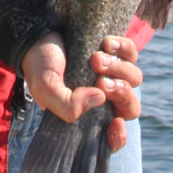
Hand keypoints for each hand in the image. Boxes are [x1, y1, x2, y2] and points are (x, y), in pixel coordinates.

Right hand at [21, 31, 142, 152]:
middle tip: (99, 81)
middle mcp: (104, 98)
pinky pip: (132, 53)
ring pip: (134, 79)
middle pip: (131, 107)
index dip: (118, 136)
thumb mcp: (46, 89)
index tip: (116, 123)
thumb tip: (100, 98)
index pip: (113, 138)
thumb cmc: (41, 66)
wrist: (38, 34)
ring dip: (118, 68)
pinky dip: (124, 49)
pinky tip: (106, 43)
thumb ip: (66, 105)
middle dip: (119, 93)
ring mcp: (113, 74)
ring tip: (95, 58)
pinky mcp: (115, 52)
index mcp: (88, 115)